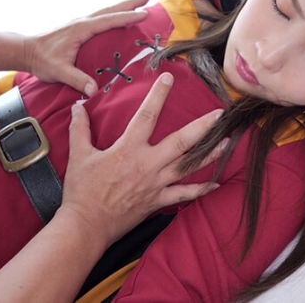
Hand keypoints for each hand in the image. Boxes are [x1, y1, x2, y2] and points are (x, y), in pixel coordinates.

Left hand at [22, 0, 149, 95]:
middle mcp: (83, 22)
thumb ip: (77, 80)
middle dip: (130, 4)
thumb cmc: (41, 60)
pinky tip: (119, 18)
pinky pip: (101, 18)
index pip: (109, 20)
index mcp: (81, 28)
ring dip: (123, 7)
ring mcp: (80, 23)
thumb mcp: (59, 71)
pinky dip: (114, 15)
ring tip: (139, 3)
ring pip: (106, 12)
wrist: (26, 51)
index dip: (128, 17)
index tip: (144, 14)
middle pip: (111, 10)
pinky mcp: (79, 28)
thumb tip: (94, 91)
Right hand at [62, 72, 225, 246]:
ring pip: (188, 166)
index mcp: (129, 149)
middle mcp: (147, 164)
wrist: (86, 224)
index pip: (147, 115)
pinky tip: (216, 183)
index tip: (169, 78)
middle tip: (219, 115)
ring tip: (227, 142)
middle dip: (202, 127)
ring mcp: (156, 184)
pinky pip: (184, 195)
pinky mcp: (158, 201)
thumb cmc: (82, 190)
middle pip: (181, 142)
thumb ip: (80, 129)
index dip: (158, 95)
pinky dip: (201, 190)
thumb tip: (77, 107)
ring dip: (209, 154)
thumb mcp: (79, 155)